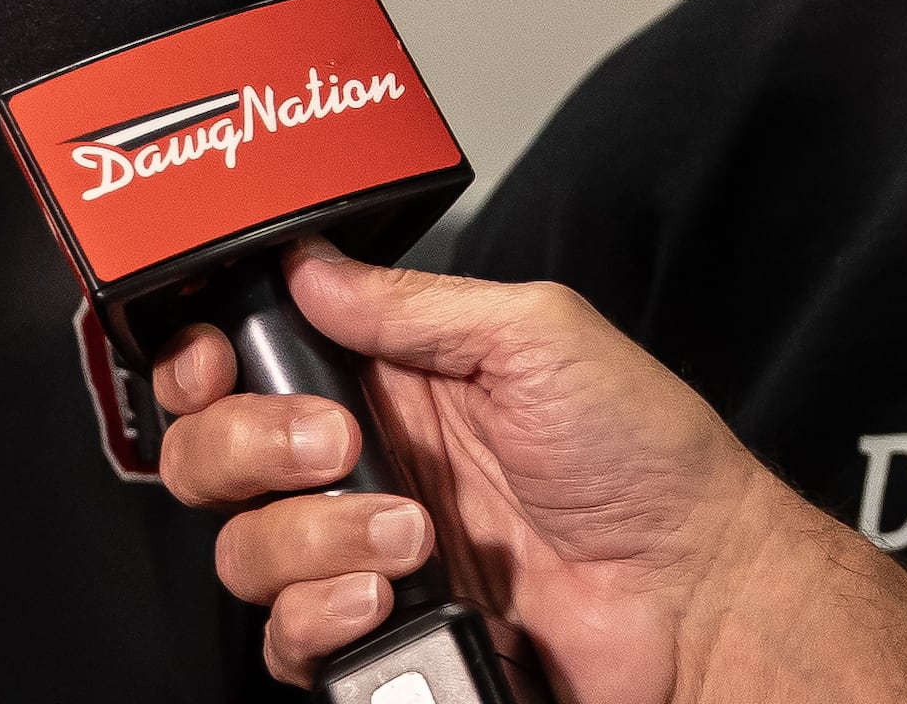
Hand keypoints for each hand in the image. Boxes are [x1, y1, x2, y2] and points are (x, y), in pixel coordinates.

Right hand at [153, 246, 906, 703]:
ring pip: (244, 550)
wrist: (698, 591)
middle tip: (336, 443)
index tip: (217, 363)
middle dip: (249, 444)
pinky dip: (322, 617)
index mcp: (391, 376)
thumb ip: (413, 305)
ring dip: (311, 536)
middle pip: (214, 454)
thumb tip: (312, 266)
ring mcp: (364, 555)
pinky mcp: (379, 636)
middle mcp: (363, 463)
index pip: (249, 359)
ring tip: (411, 533)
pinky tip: (387, 597)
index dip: (207, 360)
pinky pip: (288, 639)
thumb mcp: (538, 334)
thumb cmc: (647, 459)